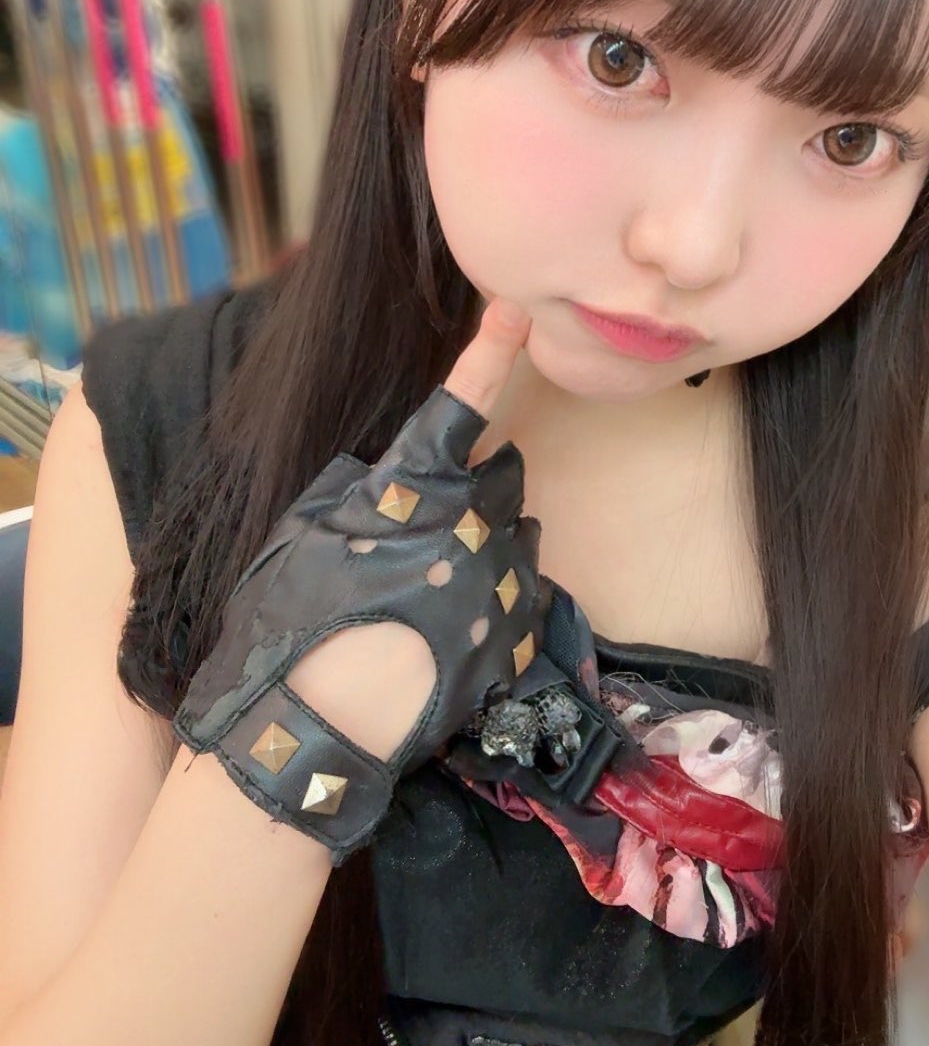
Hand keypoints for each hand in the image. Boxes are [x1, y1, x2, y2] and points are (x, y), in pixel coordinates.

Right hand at [172, 298, 545, 861]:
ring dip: (491, 538)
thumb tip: (390, 469)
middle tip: (431, 520)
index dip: (489, 350)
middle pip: (505, 471)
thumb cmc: (286, 626)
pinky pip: (526, 591)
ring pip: (522, 531)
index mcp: (413, 489)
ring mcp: (499, 584)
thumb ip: (358, 488)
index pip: (462, 403)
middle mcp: (470, 526)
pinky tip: (451, 624)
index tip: (515, 311)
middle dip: (478, 480)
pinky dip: (498, 594)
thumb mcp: (300, 533)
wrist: (309, 734)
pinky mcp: (514, 638)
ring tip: (435, 583)